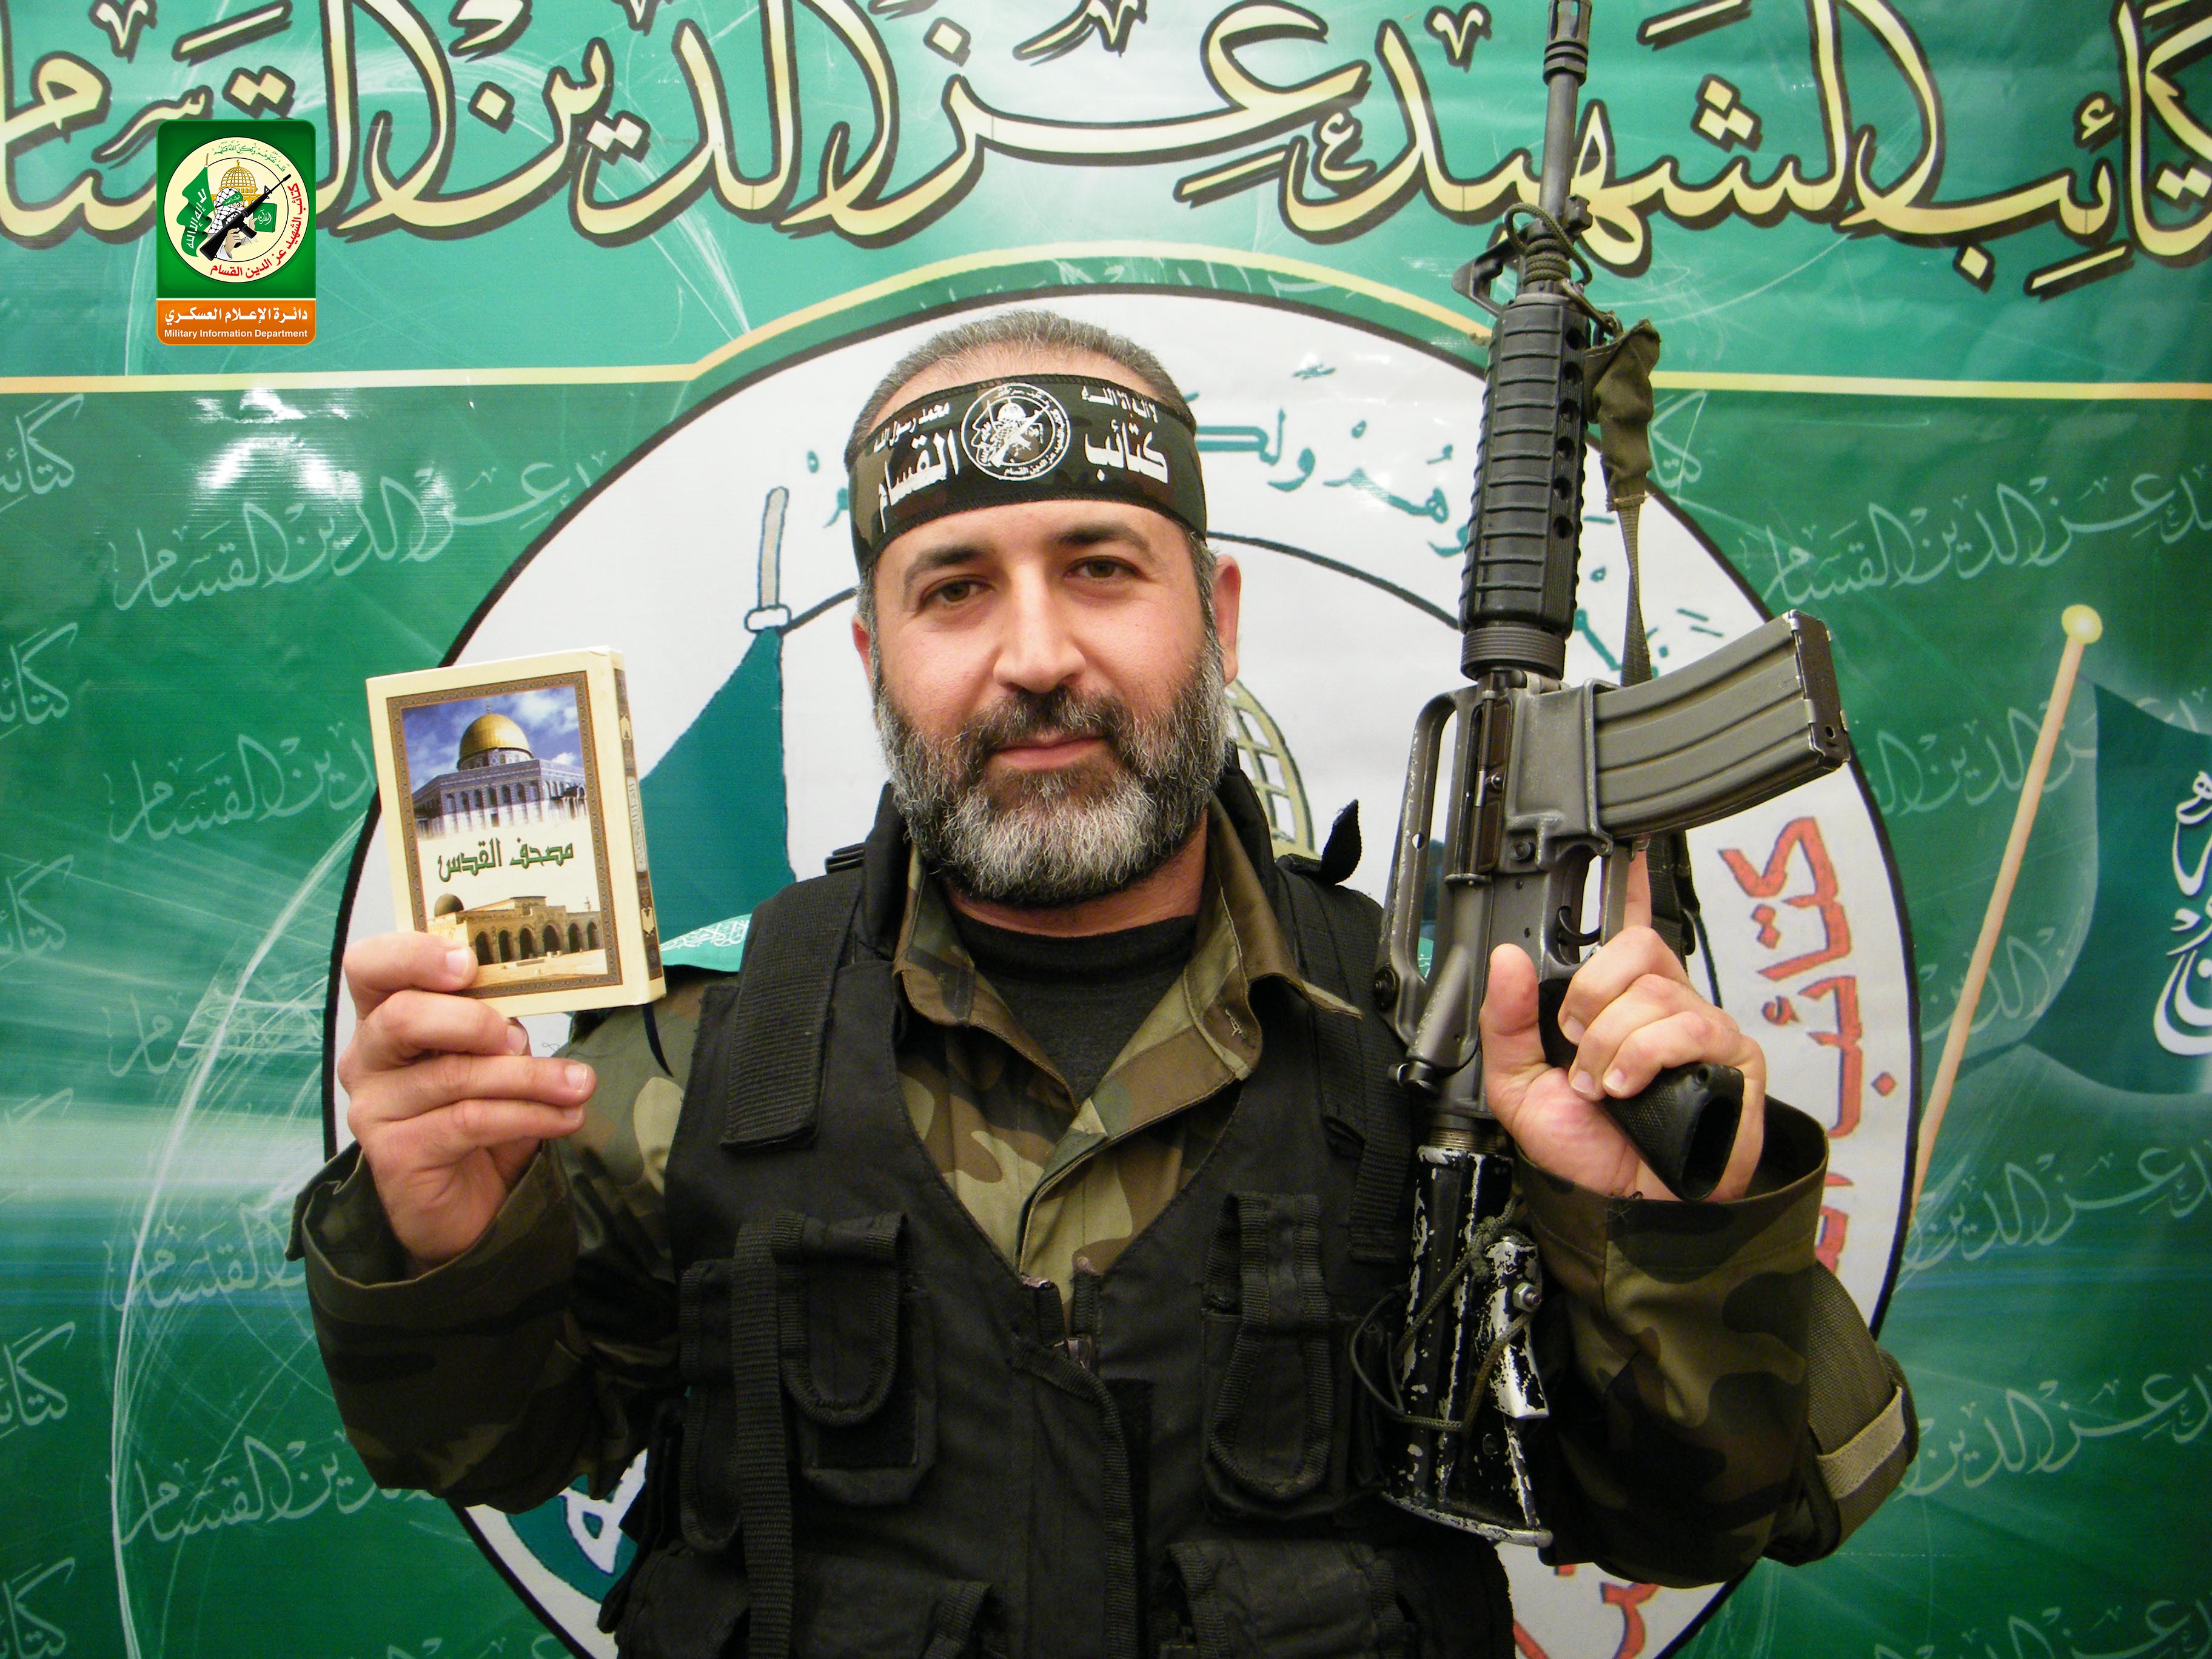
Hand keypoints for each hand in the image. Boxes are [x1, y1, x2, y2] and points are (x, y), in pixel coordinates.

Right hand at [337, 932, 596, 1271]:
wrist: (470, 1205)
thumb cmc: (479, 1117)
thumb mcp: (492, 1059)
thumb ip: (494, 1027)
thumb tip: (516, 1021)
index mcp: (384, 1017)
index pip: (370, 967)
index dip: (413, 955)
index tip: (468, 964)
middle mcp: (366, 1059)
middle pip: (401, 1016)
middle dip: (471, 1019)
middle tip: (520, 1038)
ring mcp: (374, 1108)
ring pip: (452, 1075)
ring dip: (528, 1077)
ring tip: (578, 1084)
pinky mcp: (394, 1154)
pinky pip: (468, 1121)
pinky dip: (528, 1115)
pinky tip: (565, 1117)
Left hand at [1476, 855, 1765, 1200]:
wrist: (1626, 1205)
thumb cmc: (1588, 1148)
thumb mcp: (1521, 1085)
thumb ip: (1506, 1023)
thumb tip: (1507, 959)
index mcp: (1614, 1001)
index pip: (1628, 926)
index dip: (1632, 884)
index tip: (1627, 847)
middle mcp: (1662, 1003)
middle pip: (1635, 948)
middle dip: (1591, 996)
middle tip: (1575, 1044)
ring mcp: (1702, 1027)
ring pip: (1654, 993)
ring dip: (1611, 1044)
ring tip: (1602, 1086)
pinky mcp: (1735, 1056)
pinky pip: (1688, 1028)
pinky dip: (1644, 1057)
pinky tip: (1629, 1088)